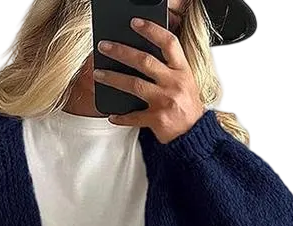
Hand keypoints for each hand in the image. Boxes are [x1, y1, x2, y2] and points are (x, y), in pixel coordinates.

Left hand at [93, 16, 204, 143]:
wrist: (194, 134)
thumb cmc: (187, 107)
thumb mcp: (185, 81)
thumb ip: (169, 68)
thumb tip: (141, 55)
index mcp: (182, 70)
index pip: (168, 43)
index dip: (151, 30)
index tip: (135, 23)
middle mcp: (174, 83)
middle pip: (144, 61)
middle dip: (121, 52)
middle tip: (105, 47)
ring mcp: (165, 101)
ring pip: (134, 84)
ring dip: (113, 78)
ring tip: (98, 74)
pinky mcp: (157, 120)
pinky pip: (134, 116)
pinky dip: (121, 117)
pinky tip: (112, 115)